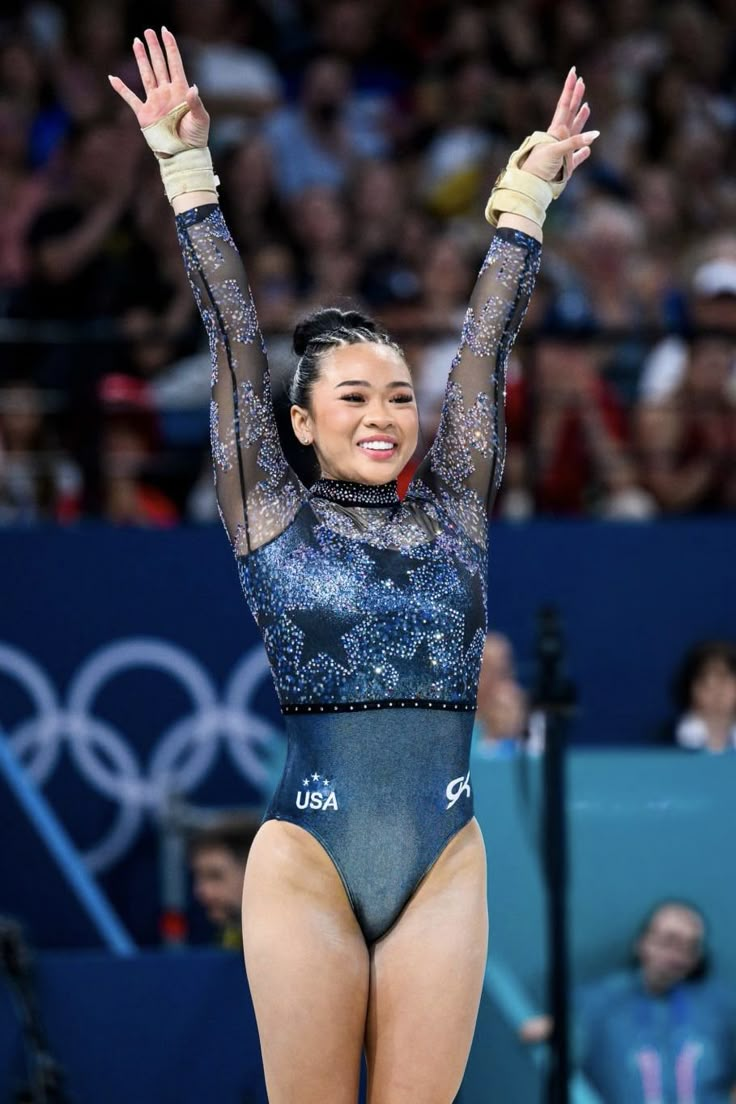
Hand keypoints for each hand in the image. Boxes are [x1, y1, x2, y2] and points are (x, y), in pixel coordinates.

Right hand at [108, 27, 208, 148]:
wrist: (184, 155)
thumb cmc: (196, 137)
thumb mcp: (201, 119)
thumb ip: (196, 103)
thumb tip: (193, 87)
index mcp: (180, 91)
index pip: (175, 64)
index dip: (170, 47)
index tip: (165, 32)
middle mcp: (166, 93)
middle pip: (159, 64)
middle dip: (154, 47)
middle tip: (148, 31)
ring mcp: (155, 102)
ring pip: (146, 74)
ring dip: (141, 59)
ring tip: (136, 42)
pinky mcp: (144, 114)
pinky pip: (130, 98)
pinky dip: (121, 89)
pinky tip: (112, 78)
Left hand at [522, 67, 598, 182]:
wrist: (531, 186)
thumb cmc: (540, 168)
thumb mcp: (557, 152)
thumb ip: (575, 143)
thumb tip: (595, 135)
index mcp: (556, 131)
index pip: (564, 105)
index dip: (569, 89)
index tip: (574, 72)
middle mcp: (560, 138)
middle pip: (570, 113)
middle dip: (576, 96)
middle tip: (581, 80)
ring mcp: (563, 151)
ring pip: (575, 131)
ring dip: (581, 118)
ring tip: (586, 106)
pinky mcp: (566, 167)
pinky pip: (577, 157)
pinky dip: (583, 152)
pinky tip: (588, 149)